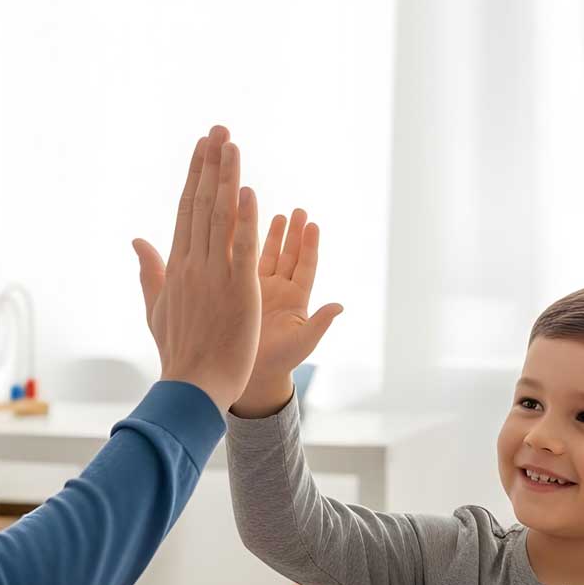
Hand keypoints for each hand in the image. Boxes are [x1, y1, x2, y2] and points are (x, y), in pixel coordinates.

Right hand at [132, 125, 260, 413]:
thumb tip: (137, 241)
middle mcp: (193, 264)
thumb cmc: (179, 351)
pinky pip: (242, 247)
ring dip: (226, 177)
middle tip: (219, 129)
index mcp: (177, 266)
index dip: (195, 176)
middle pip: (202, 203)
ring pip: (221, 217)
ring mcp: (214, 275)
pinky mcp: (237, 289)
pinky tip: (247, 190)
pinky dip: (245, 218)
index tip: (202, 147)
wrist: (193, 384)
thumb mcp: (156, 307)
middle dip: (211, 164)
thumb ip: (149, 271)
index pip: (187, 210)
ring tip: (231, 144)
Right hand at [230, 207, 343, 417]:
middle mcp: (281, 291)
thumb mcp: (303, 342)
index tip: (312, 224)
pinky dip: (247, 248)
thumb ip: (320, 323)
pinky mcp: (243, 293)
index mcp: (297, 300)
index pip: (305, 266)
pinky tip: (246, 231)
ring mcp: (262, 291)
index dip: (309, 245)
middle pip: (290, 255)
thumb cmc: (281, 362)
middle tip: (299, 209)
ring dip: (275, 236)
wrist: (252, 374)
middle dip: (294, 233)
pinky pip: (246, 266)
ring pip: (269, 257)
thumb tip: (340, 306)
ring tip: (280, 214)